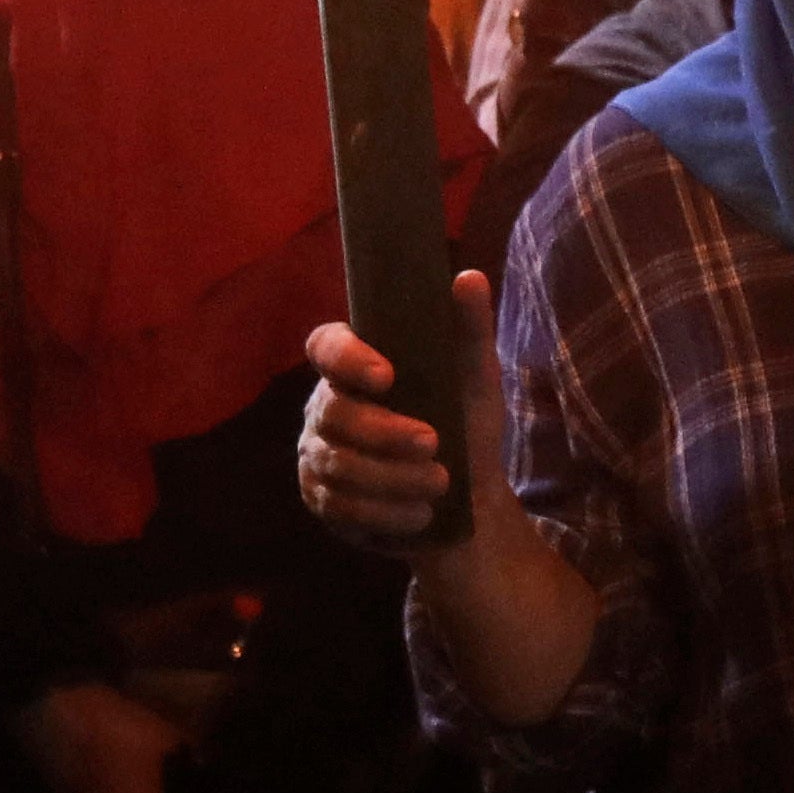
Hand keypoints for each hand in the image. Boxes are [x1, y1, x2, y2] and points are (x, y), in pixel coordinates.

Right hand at [297, 271, 505, 556]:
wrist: (467, 496)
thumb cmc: (466, 423)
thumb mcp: (476, 378)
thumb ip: (469, 330)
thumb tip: (468, 278)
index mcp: (353, 365)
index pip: (325, 345)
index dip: (347, 358)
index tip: (388, 376)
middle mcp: (324, 407)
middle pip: (334, 414)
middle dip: (384, 432)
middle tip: (434, 444)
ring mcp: (317, 455)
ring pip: (336, 465)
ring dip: (391, 477)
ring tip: (440, 484)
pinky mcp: (322, 500)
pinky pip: (339, 507)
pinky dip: (384, 513)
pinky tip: (420, 513)